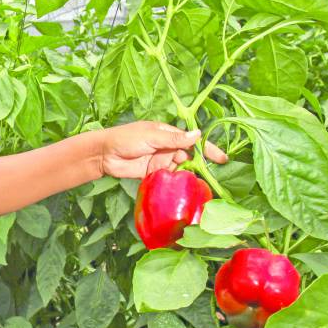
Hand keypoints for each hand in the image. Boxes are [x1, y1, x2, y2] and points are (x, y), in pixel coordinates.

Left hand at [98, 121, 227, 178]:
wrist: (104, 154)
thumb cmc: (126, 138)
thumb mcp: (152, 136)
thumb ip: (174, 139)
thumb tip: (198, 135)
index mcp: (168, 134)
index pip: (193, 141)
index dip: (208, 150)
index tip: (222, 159)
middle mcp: (167, 148)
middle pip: (189, 158)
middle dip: (200, 167)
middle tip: (212, 179)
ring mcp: (160, 162)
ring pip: (180, 170)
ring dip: (188, 178)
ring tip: (200, 188)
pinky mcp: (152, 174)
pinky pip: (168, 180)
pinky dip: (175, 185)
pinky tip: (184, 192)